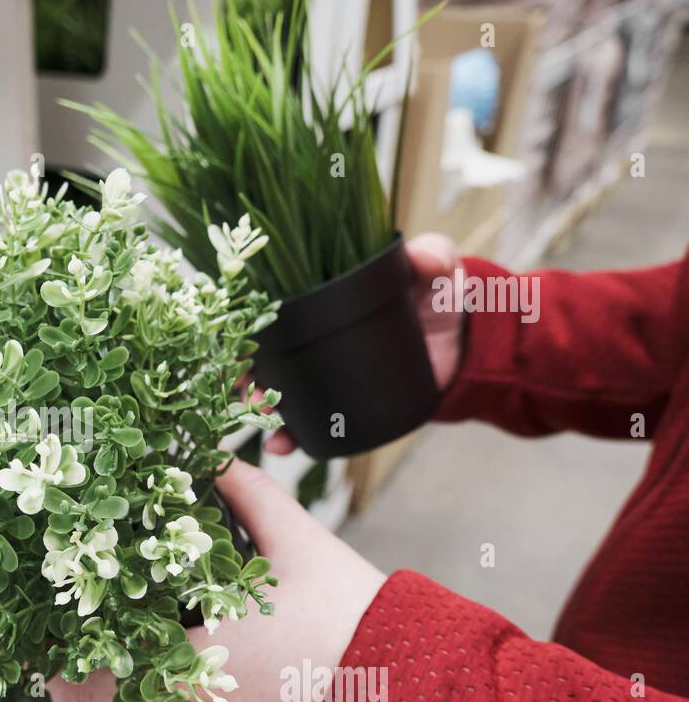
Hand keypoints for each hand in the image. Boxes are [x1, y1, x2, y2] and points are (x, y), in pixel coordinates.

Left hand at [48, 459, 385, 701]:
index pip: (93, 674)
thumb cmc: (355, 626)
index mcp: (197, 663)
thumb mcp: (301, 545)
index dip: (60, 655)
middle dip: (69, 686)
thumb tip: (217, 456)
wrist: (412, 701)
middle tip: (61, 650)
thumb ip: (250, 494)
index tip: (50, 629)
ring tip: (99, 669)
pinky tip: (158, 685)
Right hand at [265, 232, 463, 454]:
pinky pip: (305, 421)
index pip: (270, 313)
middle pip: (263, 358)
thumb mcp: (435, 271)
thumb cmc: (437, 300)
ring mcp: (321, 374)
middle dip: (247, 377)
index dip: (248, 327)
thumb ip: (433, 256)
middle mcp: (310, 338)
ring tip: (266, 422)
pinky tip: (281, 445)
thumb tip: (424, 258)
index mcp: (319, 299)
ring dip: (260, 410)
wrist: (459, 348)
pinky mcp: (336, 404)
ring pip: (276, 393)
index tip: (241, 342)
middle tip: (249, 391)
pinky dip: (288, 435)